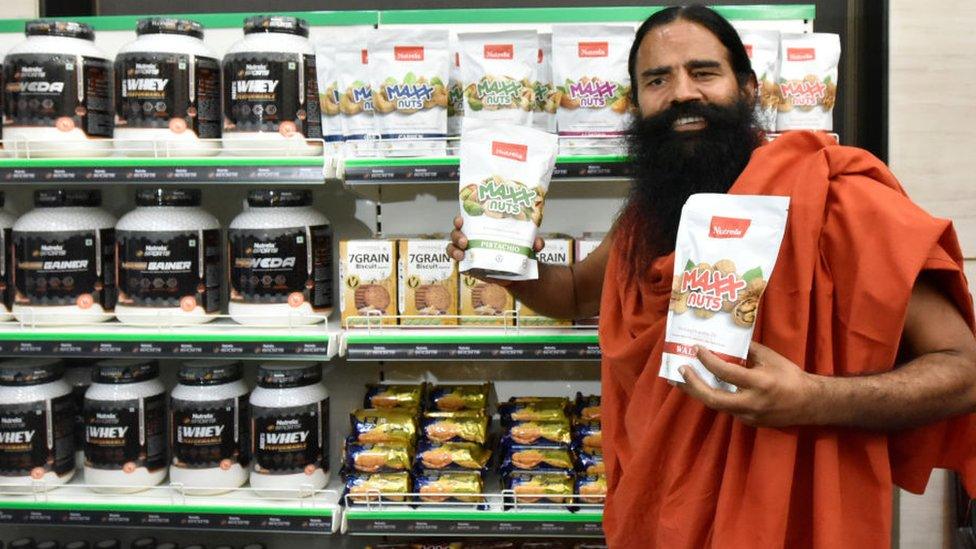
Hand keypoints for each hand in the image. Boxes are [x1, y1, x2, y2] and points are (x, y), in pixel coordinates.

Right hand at [446, 216, 544, 285]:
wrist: (518, 271)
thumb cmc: (519, 250)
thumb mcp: (528, 244)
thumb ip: (534, 243)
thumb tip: (538, 243)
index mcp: (485, 226)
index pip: (469, 217)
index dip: (462, 216)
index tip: (461, 218)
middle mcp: (473, 235)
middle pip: (457, 230)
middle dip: (457, 232)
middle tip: (464, 239)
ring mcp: (468, 250)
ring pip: (453, 244)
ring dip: (454, 246)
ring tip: (463, 251)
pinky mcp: (467, 263)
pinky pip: (455, 258)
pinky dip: (455, 257)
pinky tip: (461, 259)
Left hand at [674, 341, 823, 427]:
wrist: (809, 404)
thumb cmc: (790, 376)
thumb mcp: (770, 358)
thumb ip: (747, 349)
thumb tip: (726, 340)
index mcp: (759, 383)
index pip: (725, 372)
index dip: (708, 360)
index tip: (696, 348)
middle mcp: (751, 402)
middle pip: (713, 398)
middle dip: (693, 384)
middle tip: (681, 369)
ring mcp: (749, 415)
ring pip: (716, 405)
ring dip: (698, 392)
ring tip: (682, 380)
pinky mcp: (748, 422)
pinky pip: (726, 408)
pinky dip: (713, 397)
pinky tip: (703, 387)